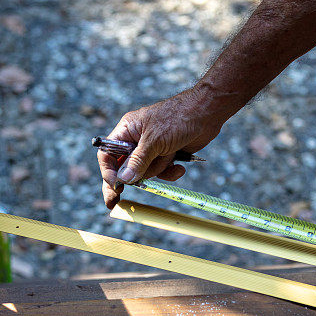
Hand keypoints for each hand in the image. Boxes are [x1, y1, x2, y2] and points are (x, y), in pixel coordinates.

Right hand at [98, 87, 224, 208]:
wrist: (206, 114)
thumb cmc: (177, 118)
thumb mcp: (154, 141)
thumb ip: (138, 161)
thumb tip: (123, 179)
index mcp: (127, 131)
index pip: (108, 154)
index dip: (108, 172)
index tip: (114, 186)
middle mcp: (136, 141)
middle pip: (124, 167)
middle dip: (127, 180)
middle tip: (114, 202)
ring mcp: (152, 149)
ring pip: (146, 172)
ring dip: (159, 169)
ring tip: (170, 155)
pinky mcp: (166, 155)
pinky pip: (162, 172)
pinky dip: (170, 171)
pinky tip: (179, 166)